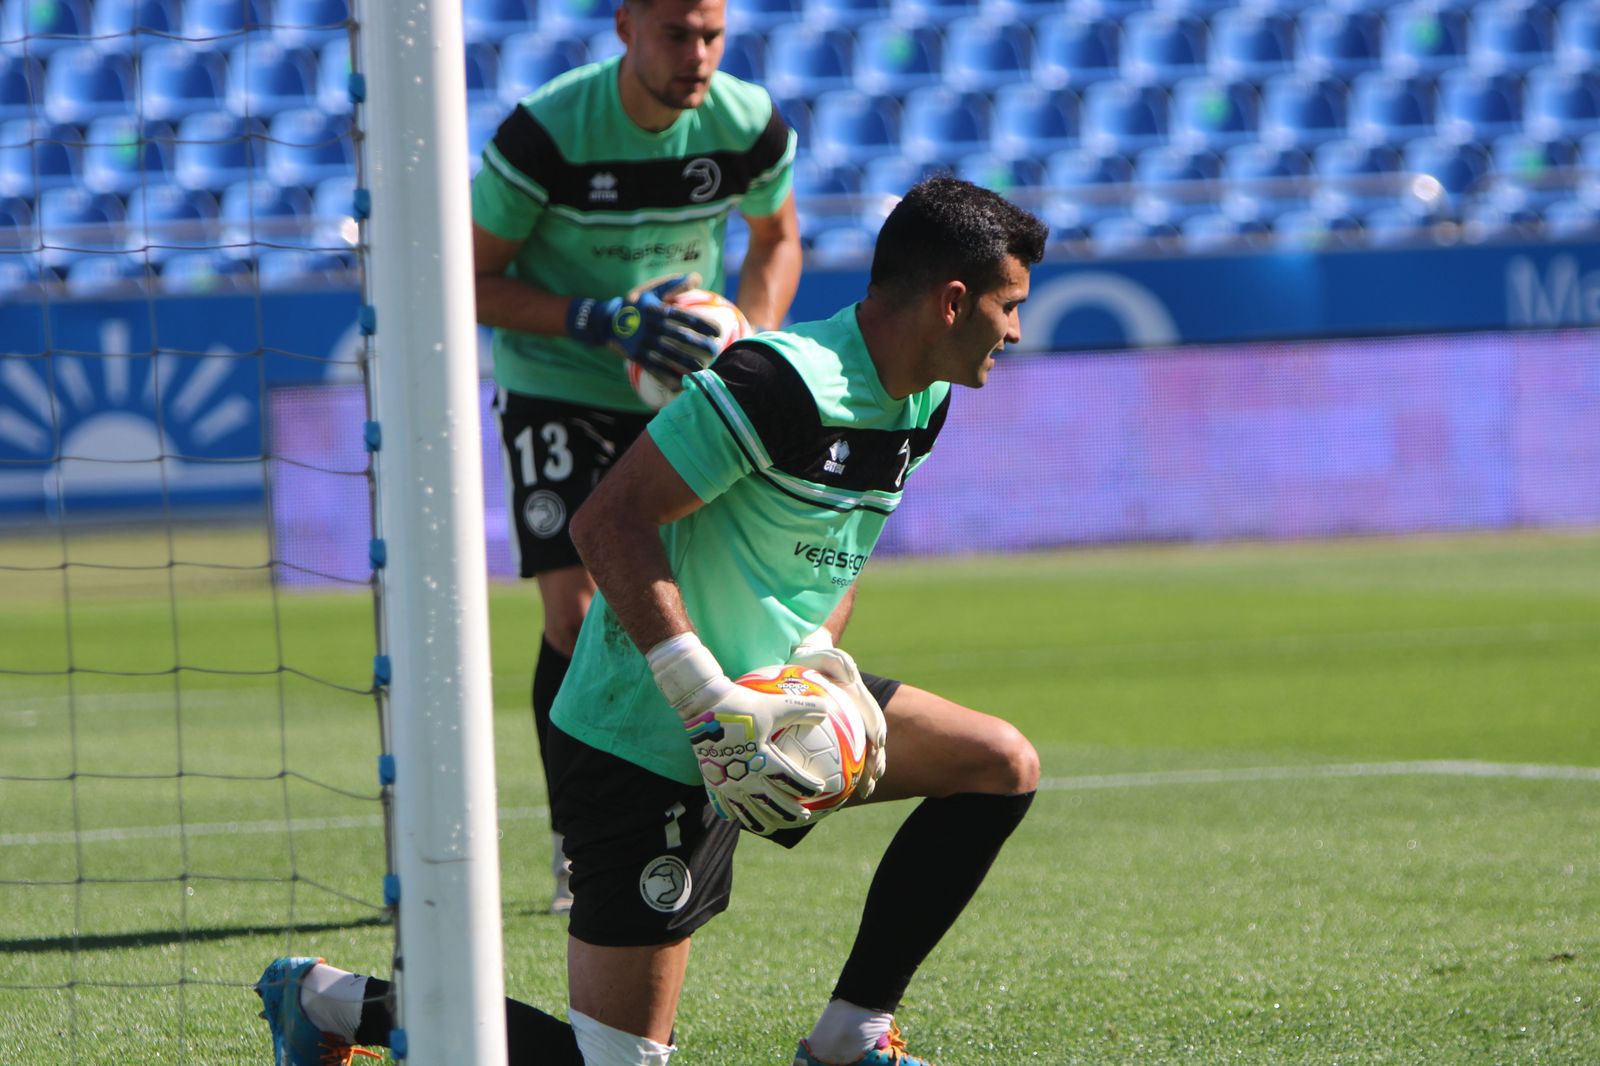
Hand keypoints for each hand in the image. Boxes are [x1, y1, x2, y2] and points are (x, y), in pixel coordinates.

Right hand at [565, 273, 720, 379]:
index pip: (683, 317)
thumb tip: (697, 277)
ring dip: (686, 363)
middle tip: (714, 351)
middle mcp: (652, 327)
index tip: (718, 332)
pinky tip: (681, 383)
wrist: (608, 322)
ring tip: (702, 369)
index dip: (702, 324)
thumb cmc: (638, 305)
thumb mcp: (652, 291)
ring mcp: (644, 343)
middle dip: (699, 345)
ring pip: (669, 355)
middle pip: (679, 336)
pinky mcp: (638, 357)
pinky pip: (655, 369)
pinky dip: (668, 377)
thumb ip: (675, 285)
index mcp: (657, 310)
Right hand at [648, 633, 827, 834]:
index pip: (790, 780)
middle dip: (790, 811)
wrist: (704, 705)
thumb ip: (802, 708)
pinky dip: (732, 812)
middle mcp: (745, 775)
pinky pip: (722, 803)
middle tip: (805, 816)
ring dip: (763, 820)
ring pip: (747, 809)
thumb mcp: (775, 705)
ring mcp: (726, 781)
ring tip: (773, 826)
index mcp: (763, 759)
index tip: (820, 789)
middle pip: (772, 801)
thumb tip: (827, 709)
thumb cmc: (743, 704)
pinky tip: (737, 817)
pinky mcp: (711, 779)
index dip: (807, 786)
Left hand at [790, 627, 886, 799]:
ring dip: (867, 772)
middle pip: (872, 740)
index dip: (876, 728)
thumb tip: (849, 675)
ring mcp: (849, 727)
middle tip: (874, 777)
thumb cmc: (810, 660)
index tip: (878, 743)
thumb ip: (836, 660)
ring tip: (864, 791)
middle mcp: (857, 714)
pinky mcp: (837, 738)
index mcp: (857, 697)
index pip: (871, 715)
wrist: (801, 664)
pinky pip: (843, 758)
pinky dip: (844, 775)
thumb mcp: (821, 655)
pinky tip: (836, 793)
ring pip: (861, 753)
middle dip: (877, 759)